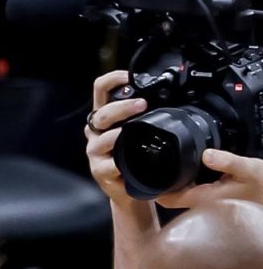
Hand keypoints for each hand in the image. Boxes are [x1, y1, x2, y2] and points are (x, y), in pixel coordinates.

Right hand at [84, 71, 146, 205]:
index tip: (129, 76)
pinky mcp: (100, 171)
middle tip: (142, 104)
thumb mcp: (140, 132)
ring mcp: (96, 152)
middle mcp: (96, 132)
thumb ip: (146, 115)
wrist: (131, 192)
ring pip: (104, 138)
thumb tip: (173, 95)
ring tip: (133, 132)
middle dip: (123, 107)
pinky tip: (127, 160)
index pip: (101, 90)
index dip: (113, 79)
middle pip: (102, 113)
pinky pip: (110, 163)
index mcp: (106, 117)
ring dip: (120, 134)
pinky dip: (119, 161)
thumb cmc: (137, 159)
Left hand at [157, 148, 262, 210]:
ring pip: (184, 194)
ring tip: (168, 166)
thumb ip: (228, 162)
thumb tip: (206, 154)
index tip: (143, 179)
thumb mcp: (250, 170)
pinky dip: (190, 182)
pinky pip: (196, 192)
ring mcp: (209, 205)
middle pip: (173, 197)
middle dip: (162, 184)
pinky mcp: (216, 201)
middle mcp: (203, 205)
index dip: (154, 191)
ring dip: (176, 183)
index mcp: (205, 199)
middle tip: (153, 166)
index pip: (169, 200)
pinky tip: (193, 171)